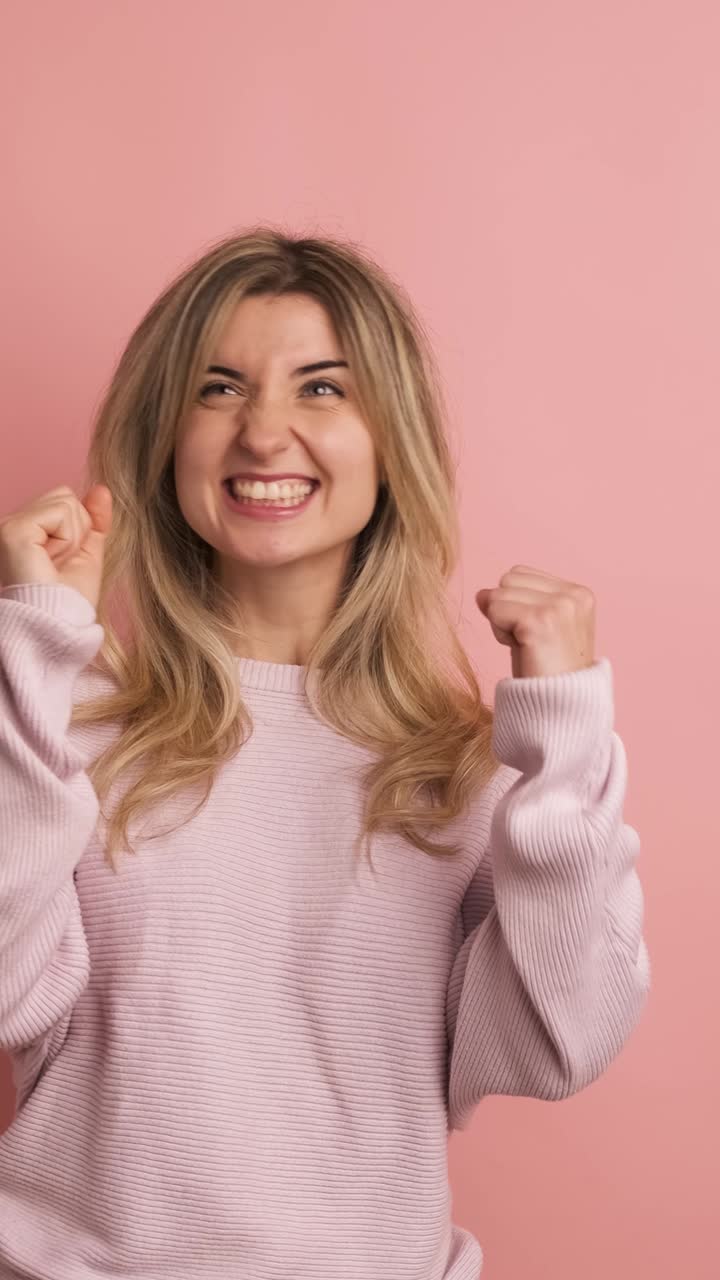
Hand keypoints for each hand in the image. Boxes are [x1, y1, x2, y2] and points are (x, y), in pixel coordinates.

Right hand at [0, 483, 112, 610]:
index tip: (65, 562)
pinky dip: (68, 538)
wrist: (58, 627)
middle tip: (60, 564)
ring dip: (73, 536)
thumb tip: (101, 489)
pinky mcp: (13, 530)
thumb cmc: (68, 602)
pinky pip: (62, 512)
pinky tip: (51, 559)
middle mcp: (11, 524)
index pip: (64, 501)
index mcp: (25, 530)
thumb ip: (93, 521)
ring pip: (66, 500)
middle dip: (77, 531)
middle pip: (65, 496)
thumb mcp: (87, 554)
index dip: (79, 530)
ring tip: (56, 563)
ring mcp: (9, 525)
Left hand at [475, 564, 595, 677]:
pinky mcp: (541, 620)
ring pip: (498, 594)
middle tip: (531, 643)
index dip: (517, 605)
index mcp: (579, 593)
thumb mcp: (535, 628)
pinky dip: (500, 633)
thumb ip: (514, 602)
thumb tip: (481, 592)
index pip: (520, 574)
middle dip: (508, 611)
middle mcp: (574, 595)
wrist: (562, 709)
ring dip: (502, 624)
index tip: (538, 635)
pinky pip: (495, 609)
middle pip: (508, 579)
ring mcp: (560, 606)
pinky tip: (523, 650)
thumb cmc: (548, 672)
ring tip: (528, 648)